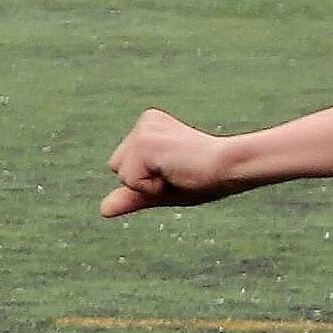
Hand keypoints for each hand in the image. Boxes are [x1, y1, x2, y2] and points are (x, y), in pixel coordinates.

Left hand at [102, 110, 243, 216]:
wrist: (231, 168)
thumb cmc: (204, 179)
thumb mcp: (161, 190)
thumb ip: (132, 196)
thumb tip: (102, 210)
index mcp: (149, 126)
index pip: (124, 167)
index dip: (147, 181)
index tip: (177, 171)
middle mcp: (144, 122)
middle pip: (117, 168)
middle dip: (142, 182)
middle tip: (177, 172)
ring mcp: (144, 130)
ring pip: (123, 175)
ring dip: (148, 185)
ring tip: (178, 171)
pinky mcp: (145, 143)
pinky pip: (132, 181)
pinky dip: (152, 187)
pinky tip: (176, 171)